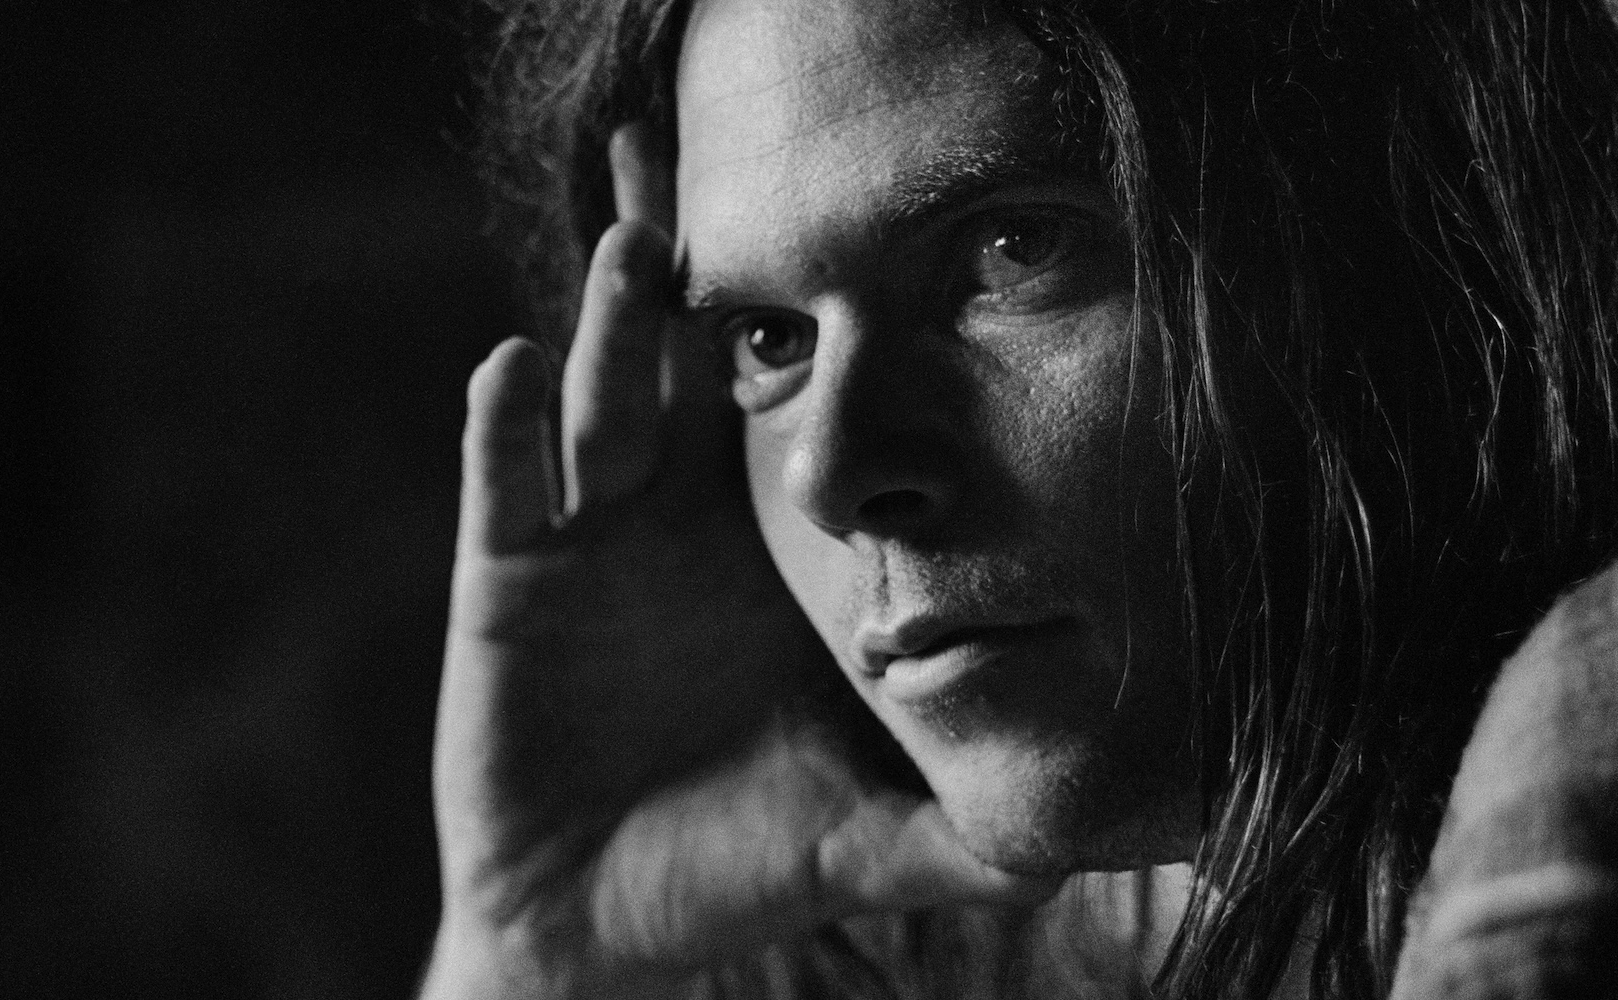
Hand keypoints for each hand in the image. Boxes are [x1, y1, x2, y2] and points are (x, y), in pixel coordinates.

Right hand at [426, 124, 1057, 999]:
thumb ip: (979, 828)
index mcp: (774, 545)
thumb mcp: (877, 833)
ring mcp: (592, 540)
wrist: (607, 929)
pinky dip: (506, 427)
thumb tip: (1112, 846)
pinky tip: (514, 365)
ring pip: (607, 403)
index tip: (870, 240)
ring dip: (619, 327)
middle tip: (733, 175)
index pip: (802, 412)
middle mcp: (683, 517)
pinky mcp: (509, 581)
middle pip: (693, 366)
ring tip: (646, 247)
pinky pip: (504, 487)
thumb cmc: (746, 860)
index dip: (825, 331)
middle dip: (705, 275)